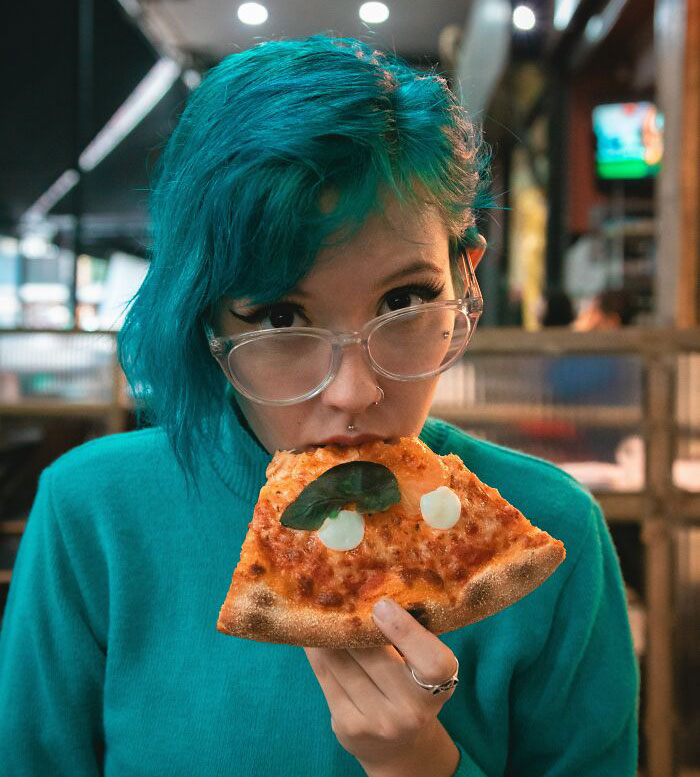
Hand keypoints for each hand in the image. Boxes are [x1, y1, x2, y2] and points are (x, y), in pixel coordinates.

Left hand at [304, 598, 459, 776]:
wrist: (397, 747)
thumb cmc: (411, 689)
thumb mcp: (422, 666)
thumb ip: (406, 636)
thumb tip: (371, 589)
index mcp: (440, 686)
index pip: (432, 661)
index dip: (406, 631)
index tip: (382, 604)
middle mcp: (412, 710)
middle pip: (373, 656)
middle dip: (352, 623)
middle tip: (337, 593)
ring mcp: (378, 721)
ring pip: (342, 663)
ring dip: (328, 633)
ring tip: (320, 608)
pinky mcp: (348, 727)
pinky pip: (326, 677)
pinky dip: (318, 652)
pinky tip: (314, 635)